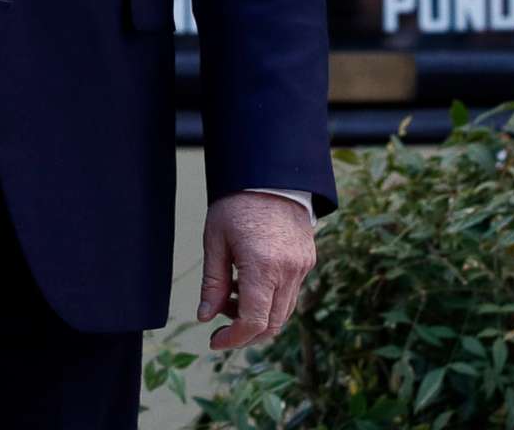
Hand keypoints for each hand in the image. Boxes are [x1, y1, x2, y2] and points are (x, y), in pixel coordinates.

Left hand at [195, 189, 315, 350]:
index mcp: (262, 266)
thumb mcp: (215, 240)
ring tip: (231, 296)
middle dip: (246, 333)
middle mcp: (288, 270)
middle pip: (272, 324)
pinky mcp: (307, 260)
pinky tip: (249, 283)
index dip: (233, 339)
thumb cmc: (237, 202)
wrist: (271, 173)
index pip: (253, 322)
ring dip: (258, 316)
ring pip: (284, 312)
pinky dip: (271, 300)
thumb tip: (206, 316)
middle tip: (221, 324)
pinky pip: (291, 293)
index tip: (215, 341)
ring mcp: (302, 266)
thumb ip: (212, 283)